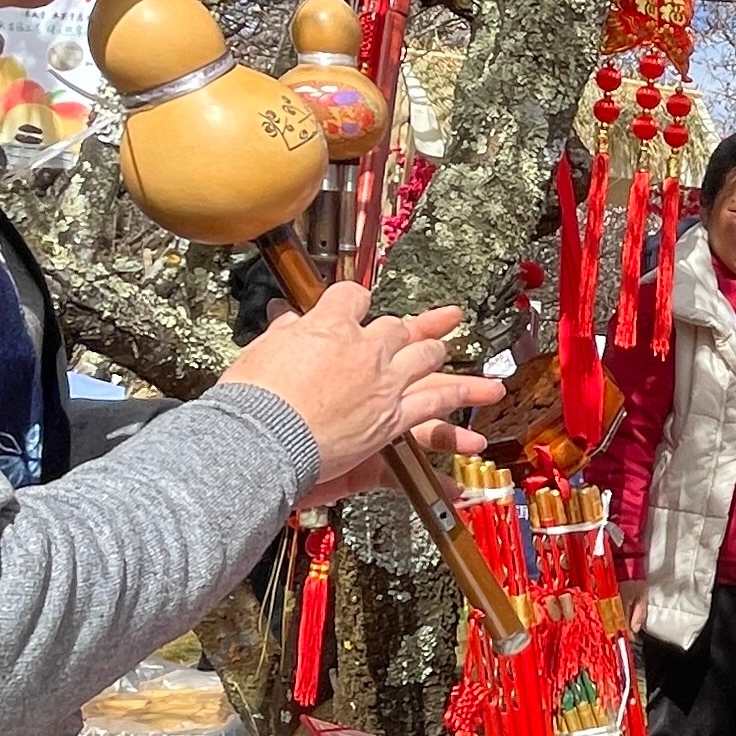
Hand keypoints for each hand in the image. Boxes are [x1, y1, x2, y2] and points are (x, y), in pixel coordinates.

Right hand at [220, 282, 497, 502]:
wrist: (263, 438)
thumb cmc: (253, 398)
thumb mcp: (261, 352)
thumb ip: (282, 333)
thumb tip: (284, 316)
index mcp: (329, 325)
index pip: (352, 297)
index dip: (353, 300)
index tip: (353, 302)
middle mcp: (365, 348)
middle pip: (397, 327)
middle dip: (403, 327)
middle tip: (412, 328)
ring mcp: (385, 382)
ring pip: (425, 357)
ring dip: (435, 352)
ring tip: (444, 350)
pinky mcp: (394, 417)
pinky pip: (435, 404)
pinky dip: (459, 400)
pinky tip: (482, 394)